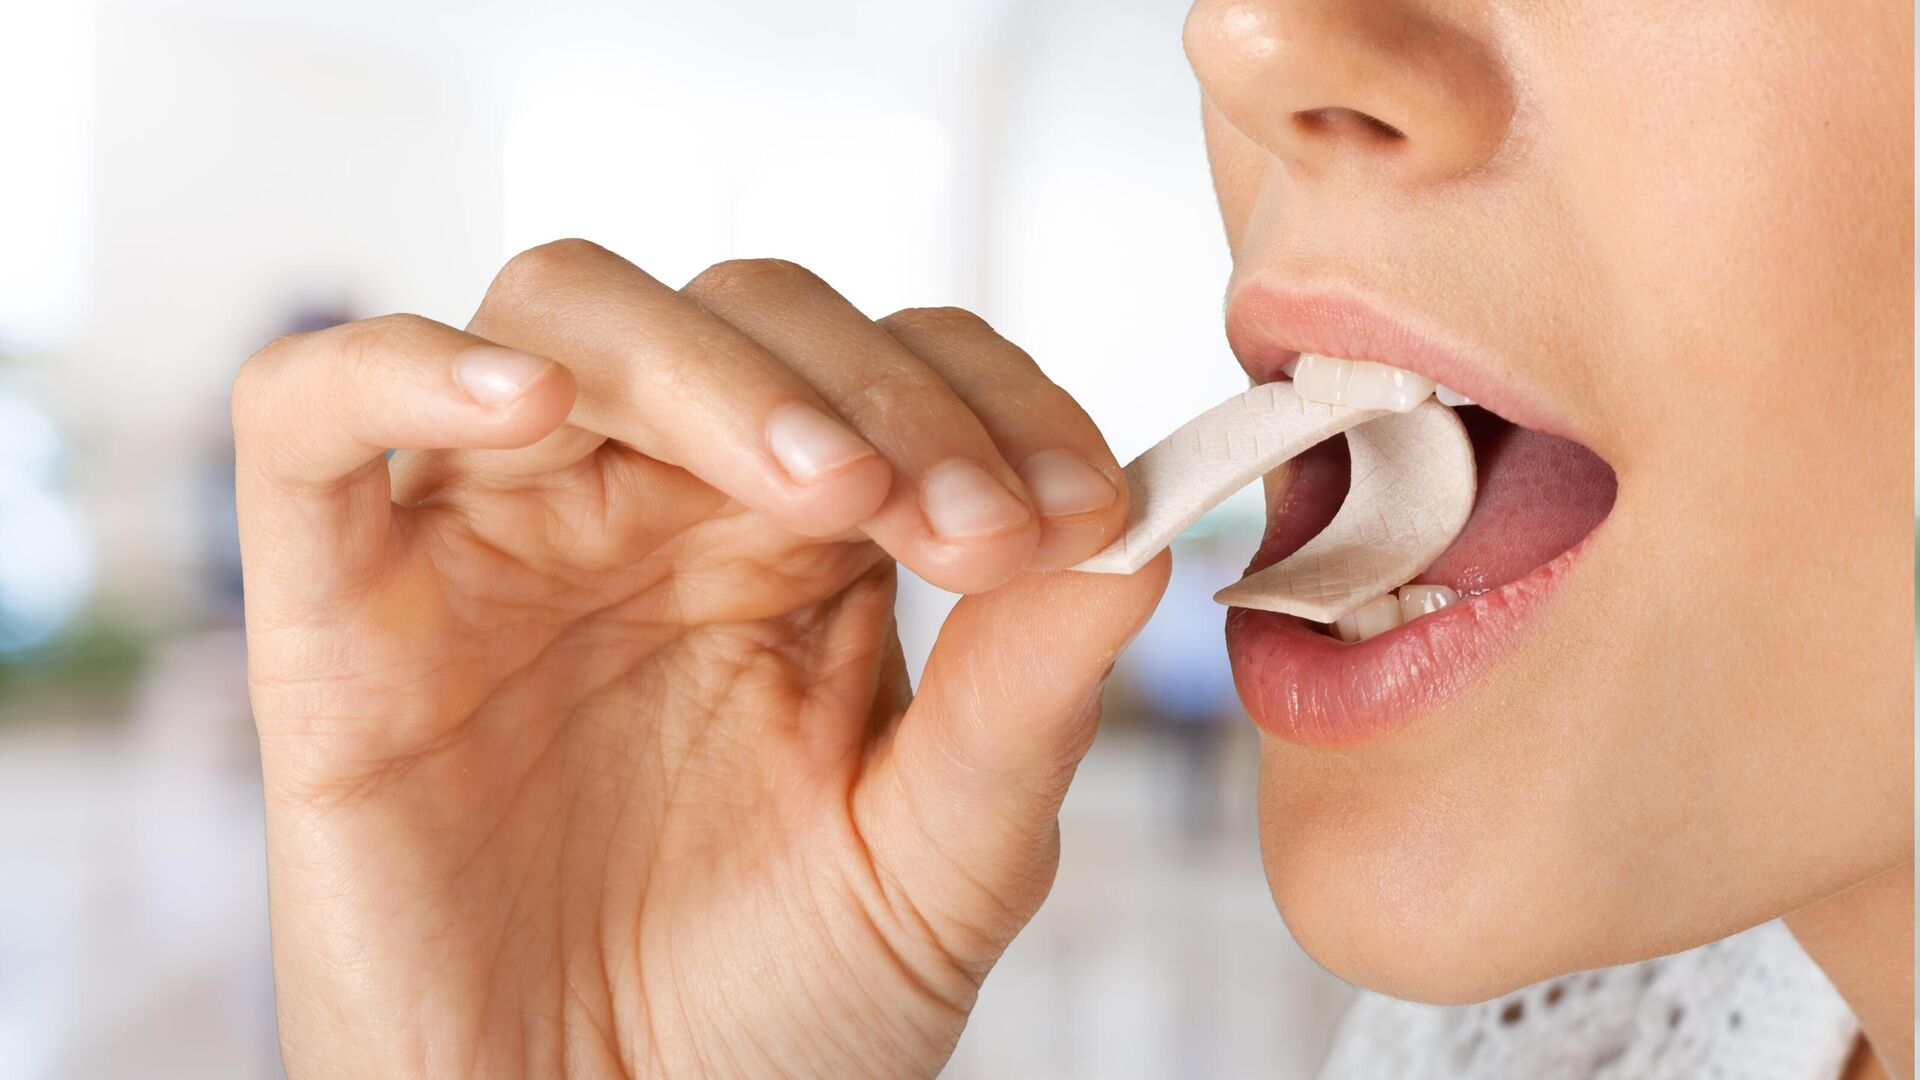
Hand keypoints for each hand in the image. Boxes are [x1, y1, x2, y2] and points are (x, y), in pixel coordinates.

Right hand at [233, 241, 1168, 1078]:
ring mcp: (493, 543)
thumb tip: (1143, 530)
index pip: (897, 366)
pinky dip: (399, 371)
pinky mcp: (332, 613)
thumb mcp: (941, 862)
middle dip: (877, 389)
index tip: (1084, 507)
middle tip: (973, 521)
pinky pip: (310, 417)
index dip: (993, 398)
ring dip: (707, 368)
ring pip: (561, 316)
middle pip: (743, 314)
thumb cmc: (777, 1026)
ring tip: (825, 487)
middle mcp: (651, 515)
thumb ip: (1029, 696)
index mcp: (800, 551)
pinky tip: (529, 405)